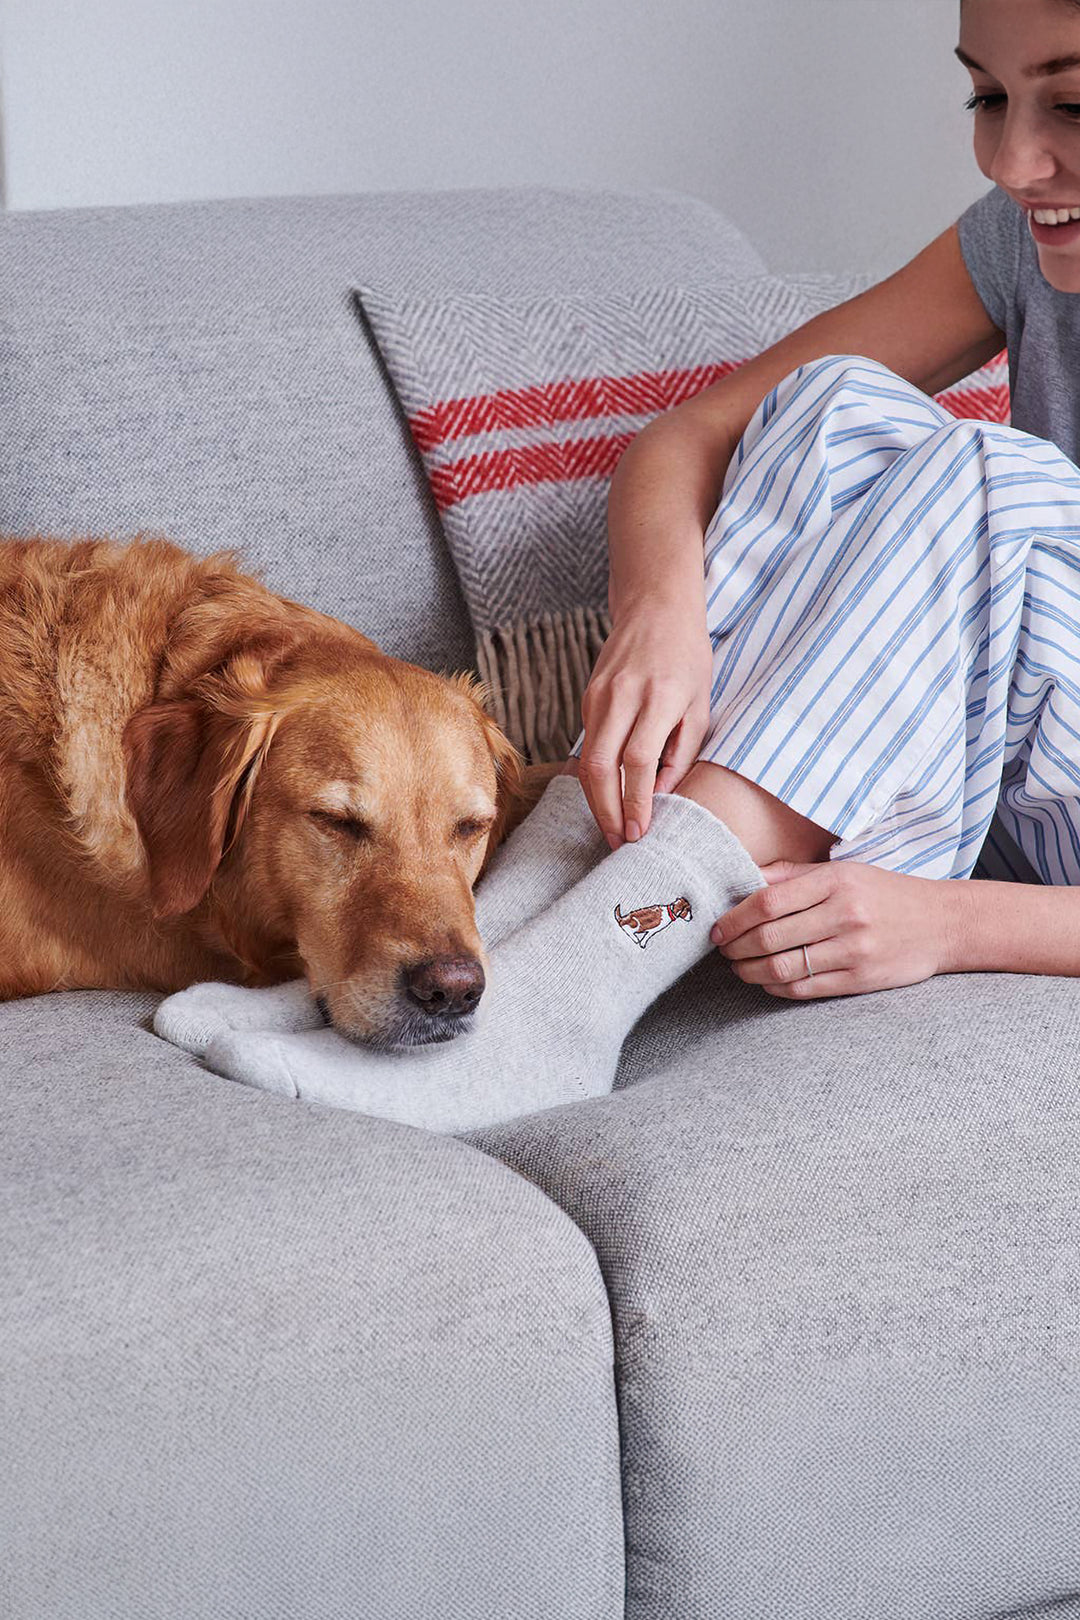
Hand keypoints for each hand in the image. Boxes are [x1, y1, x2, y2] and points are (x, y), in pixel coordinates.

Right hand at [578, 602, 712, 848]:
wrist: (655, 608)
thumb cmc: (688, 658)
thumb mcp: (700, 705)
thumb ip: (681, 752)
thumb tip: (661, 796)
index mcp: (659, 697)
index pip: (638, 762)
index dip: (635, 802)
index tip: (639, 832)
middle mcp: (622, 696)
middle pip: (601, 767)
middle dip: (606, 812)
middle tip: (618, 842)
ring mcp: (599, 696)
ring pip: (587, 760)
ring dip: (597, 801)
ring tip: (612, 828)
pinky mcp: (587, 697)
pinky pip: (588, 745)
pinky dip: (596, 776)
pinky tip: (608, 796)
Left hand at [711, 858, 956, 998]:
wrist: (943, 923)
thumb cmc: (885, 893)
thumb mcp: (844, 872)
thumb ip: (793, 875)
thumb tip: (743, 877)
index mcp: (835, 881)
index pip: (767, 901)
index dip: (734, 918)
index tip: (717, 928)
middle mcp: (844, 914)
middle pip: (769, 937)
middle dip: (735, 948)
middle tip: (722, 950)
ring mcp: (854, 950)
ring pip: (782, 967)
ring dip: (749, 971)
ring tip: (738, 967)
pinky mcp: (860, 979)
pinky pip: (805, 989)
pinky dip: (775, 987)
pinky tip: (765, 980)